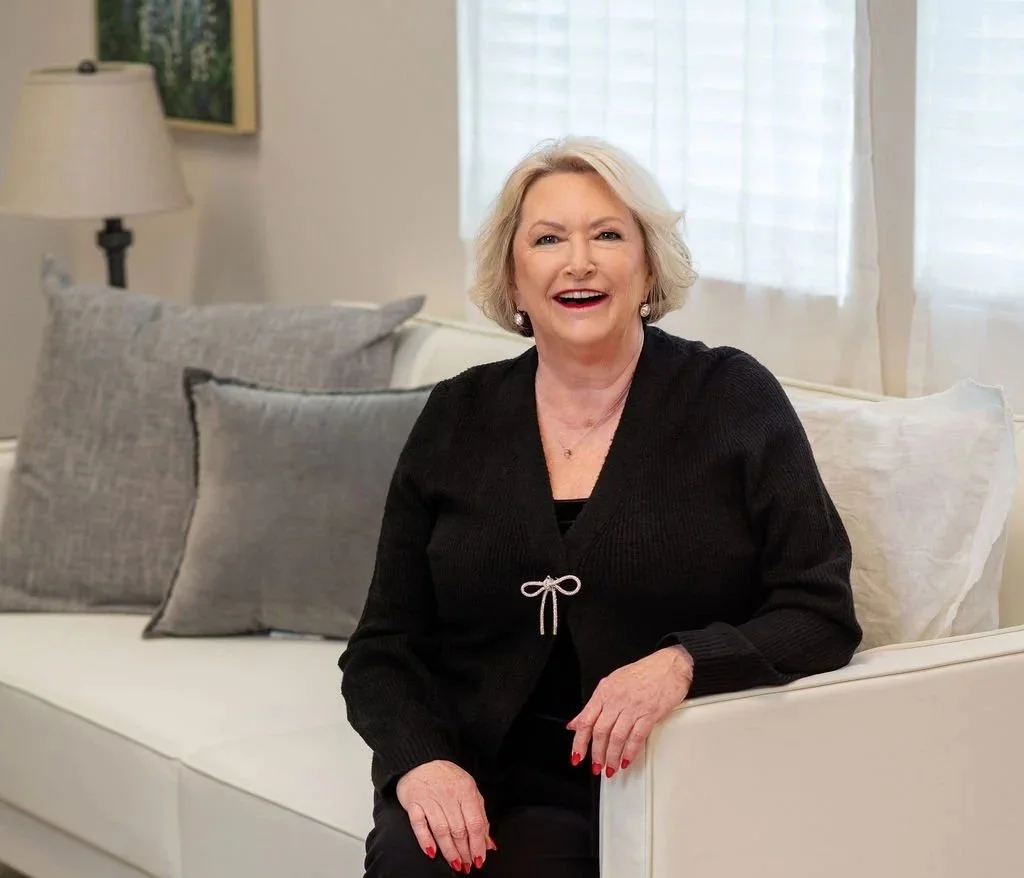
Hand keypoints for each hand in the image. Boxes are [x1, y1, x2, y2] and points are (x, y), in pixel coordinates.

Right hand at [396, 759, 496, 871]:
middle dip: (465, 851)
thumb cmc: (447, 777)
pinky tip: (431, 852)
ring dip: (449, 850)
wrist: (421, 760)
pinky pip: (419, 824)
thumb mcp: (468, 789)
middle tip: (467, 865)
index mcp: (465, 790)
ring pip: (441, 830)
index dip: (478, 844)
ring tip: (455, 863)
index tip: (479, 858)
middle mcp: (448, 795)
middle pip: (459, 829)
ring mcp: (430, 799)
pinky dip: (425, 839)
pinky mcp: (413, 803)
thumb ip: (480, 815)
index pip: (475, 823)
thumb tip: (489, 842)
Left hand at [567, 645, 692, 777]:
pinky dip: (630, 752)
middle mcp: (616, 699)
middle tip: (596, 766)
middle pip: (600, 731)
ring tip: (610, 768)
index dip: (579, 741)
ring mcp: (633, 707)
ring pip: (616, 737)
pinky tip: (627, 760)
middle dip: (596, 753)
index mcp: (605, 691)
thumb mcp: (612, 682)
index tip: (576, 755)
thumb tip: (577, 722)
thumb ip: (595, 704)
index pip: (586, 720)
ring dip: (612, 757)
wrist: (670, 665)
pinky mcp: (650, 713)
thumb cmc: (644, 672)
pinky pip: (636, 737)